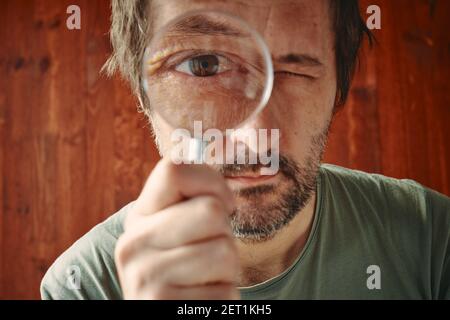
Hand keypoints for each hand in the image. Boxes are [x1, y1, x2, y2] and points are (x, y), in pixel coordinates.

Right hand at [115, 158, 239, 299]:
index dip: (213, 182)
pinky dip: (225, 297)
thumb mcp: (176, 231)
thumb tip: (230, 178)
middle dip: (225, 234)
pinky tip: (202, 298)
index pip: (174, 170)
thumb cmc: (184, 269)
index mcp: (140, 216)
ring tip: (206, 277)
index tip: (224, 205)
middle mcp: (134, 242)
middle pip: (211, 210)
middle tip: (210, 252)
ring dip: (228, 269)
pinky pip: (226, 291)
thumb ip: (192, 204)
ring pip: (225, 251)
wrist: (168, 312)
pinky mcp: (163, 304)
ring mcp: (145, 275)